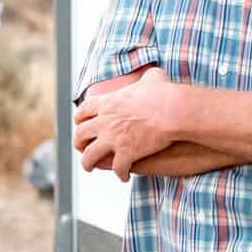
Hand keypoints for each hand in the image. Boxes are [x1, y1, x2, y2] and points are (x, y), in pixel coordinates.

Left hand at [73, 67, 188, 180]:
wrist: (173, 111)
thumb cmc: (165, 94)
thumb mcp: (154, 78)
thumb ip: (148, 77)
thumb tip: (154, 75)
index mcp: (108, 102)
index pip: (83, 111)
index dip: (79, 119)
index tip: (80, 123)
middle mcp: (105, 121)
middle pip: (80, 134)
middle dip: (78, 142)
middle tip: (82, 147)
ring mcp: (113, 139)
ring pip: (90, 156)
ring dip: (88, 163)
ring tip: (91, 167)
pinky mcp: (125, 154)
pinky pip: (117, 168)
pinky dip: (120, 174)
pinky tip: (124, 176)